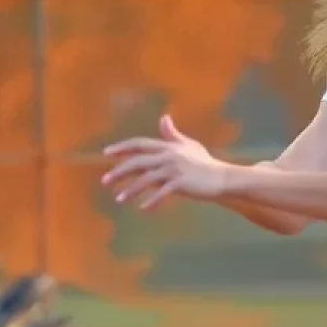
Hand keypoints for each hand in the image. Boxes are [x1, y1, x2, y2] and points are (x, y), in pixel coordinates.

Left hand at [100, 114, 231, 209]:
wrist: (222, 178)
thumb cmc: (205, 163)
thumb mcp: (188, 145)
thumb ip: (173, 134)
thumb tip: (163, 118)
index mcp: (168, 146)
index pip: (140, 144)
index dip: (122, 147)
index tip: (106, 153)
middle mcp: (169, 155)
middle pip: (138, 162)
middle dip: (119, 171)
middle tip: (104, 181)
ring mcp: (175, 169)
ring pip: (146, 179)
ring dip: (131, 190)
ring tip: (118, 199)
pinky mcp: (182, 183)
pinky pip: (162, 193)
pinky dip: (151, 201)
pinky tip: (142, 209)